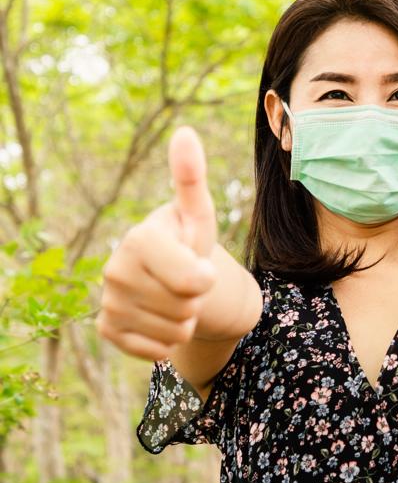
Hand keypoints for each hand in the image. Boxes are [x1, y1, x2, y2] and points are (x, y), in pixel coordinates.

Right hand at [96, 125, 218, 360]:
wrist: (174, 276)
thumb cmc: (190, 240)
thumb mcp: (200, 214)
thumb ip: (192, 178)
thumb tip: (185, 132)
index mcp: (140, 238)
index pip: (193, 282)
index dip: (205, 278)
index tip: (201, 264)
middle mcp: (115, 269)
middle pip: (186, 308)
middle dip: (197, 299)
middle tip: (188, 280)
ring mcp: (108, 301)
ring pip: (175, 332)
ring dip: (186, 320)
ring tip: (176, 296)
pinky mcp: (107, 329)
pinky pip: (155, 351)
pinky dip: (168, 340)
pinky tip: (161, 317)